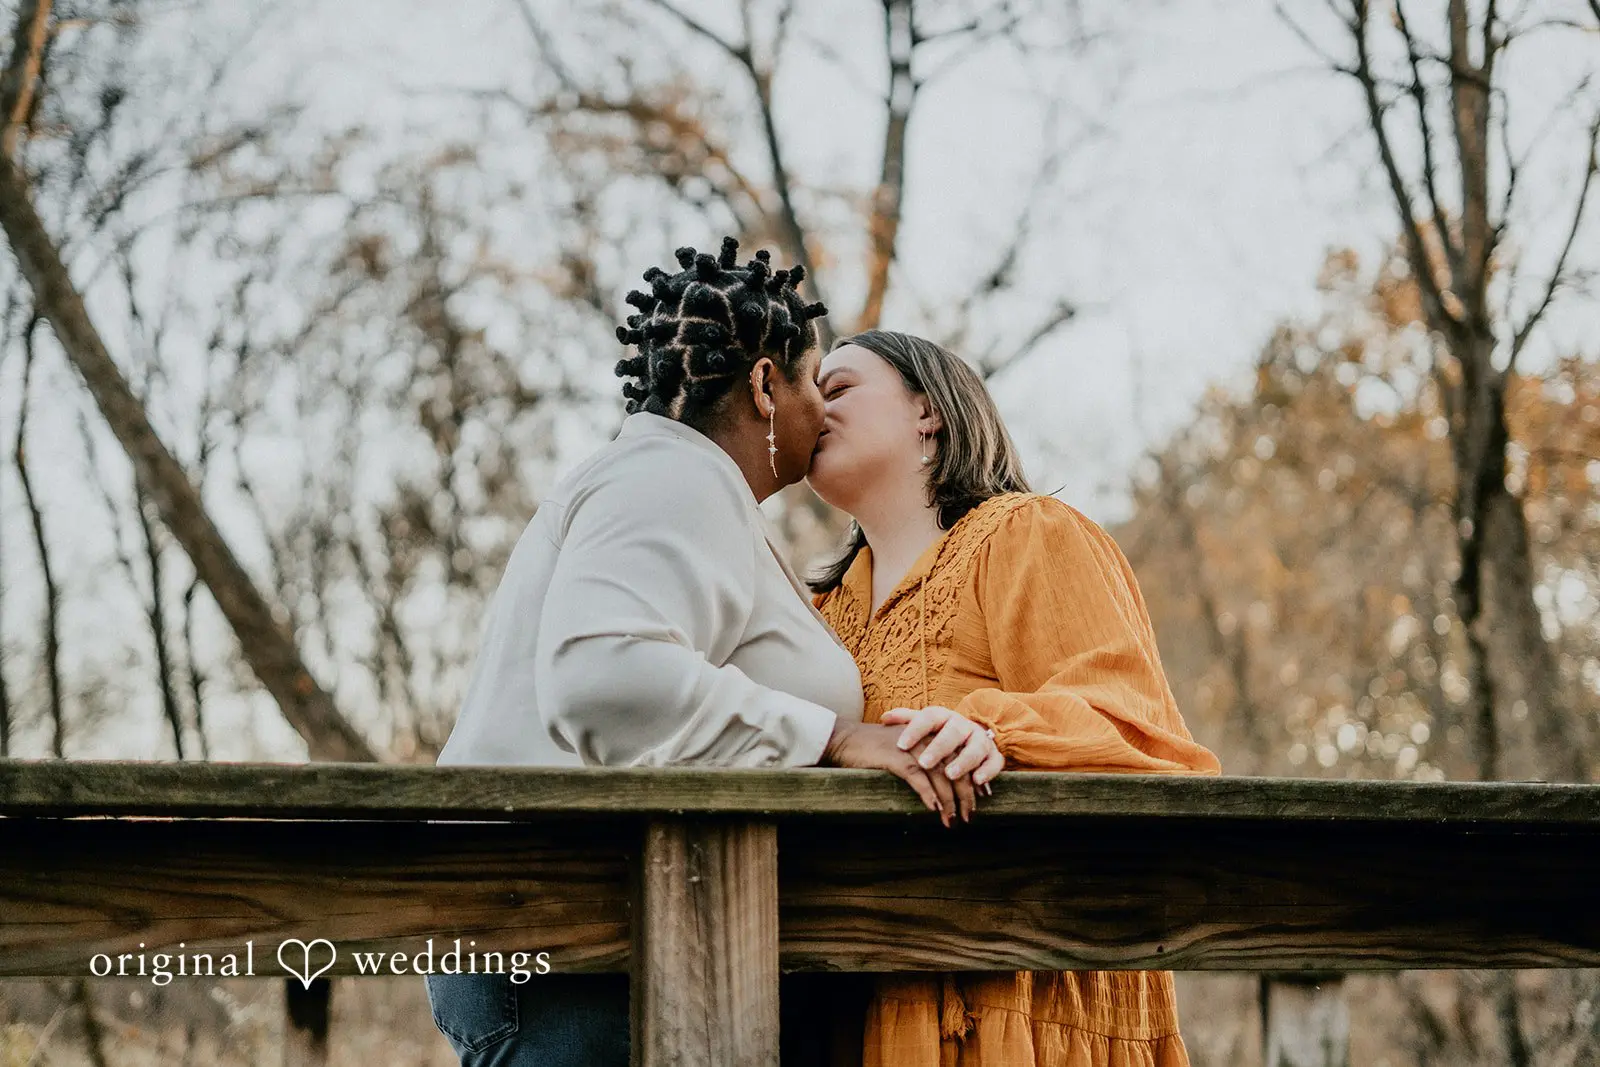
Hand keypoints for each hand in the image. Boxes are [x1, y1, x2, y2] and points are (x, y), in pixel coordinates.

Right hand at [820, 720, 959, 827]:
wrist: (846, 740)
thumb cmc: (875, 749)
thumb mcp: (906, 750)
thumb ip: (925, 761)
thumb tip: (943, 788)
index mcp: (932, 734)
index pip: (960, 757)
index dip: (971, 779)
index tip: (979, 800)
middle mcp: (926, 737)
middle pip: (955, 767)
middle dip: (964, 794)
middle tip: (969, 816)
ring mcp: (911, 746)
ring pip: (939, 774)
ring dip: (948, 800)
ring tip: (952, 819)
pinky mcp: (895, 756)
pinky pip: (917, 776)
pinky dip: (927, 794)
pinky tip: (933, 808)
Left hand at [881, 705, 1004, 805]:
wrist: (971, 736)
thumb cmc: (939, 733)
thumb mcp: (923, 724)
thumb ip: (905, 720)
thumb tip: (884, 718)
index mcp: (943, 717)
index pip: (929, 717)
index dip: (915, 730)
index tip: (900, 744)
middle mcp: (963, 725)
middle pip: (952, 733)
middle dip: (939, 748)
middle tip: (924, 763)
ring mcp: (980, 739)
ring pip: (975, 748)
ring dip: (963, 761)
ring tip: (950, 774)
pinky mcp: (994, 755)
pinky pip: (995, 762)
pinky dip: (987, 771)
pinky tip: (977, 782)